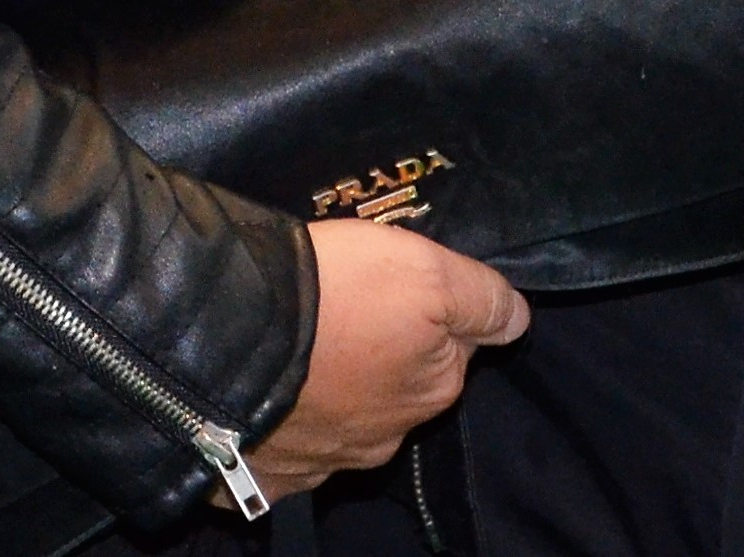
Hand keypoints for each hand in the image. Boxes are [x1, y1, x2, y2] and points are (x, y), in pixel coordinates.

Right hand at [246, 217, 528, 500]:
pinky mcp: (268, 473)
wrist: (226, 340)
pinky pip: (286, 451)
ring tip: (301, 347)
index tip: (393, 287)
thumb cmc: (337, 295)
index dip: (429, 311)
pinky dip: (283, 427)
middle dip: (383, 356)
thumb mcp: (426, 269)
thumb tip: (516, 321)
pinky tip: (268, 400)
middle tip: (345, 309)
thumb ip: (480, 296)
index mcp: (432, 390)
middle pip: (398, 387)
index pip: (452, 348)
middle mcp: (386, 437)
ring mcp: (325, 462)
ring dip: (332, 390)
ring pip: (342, 419)